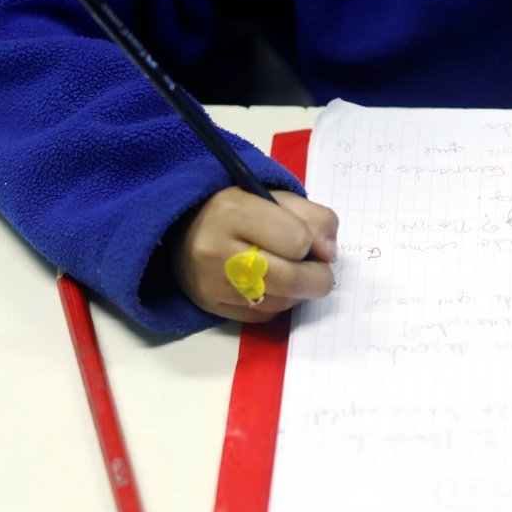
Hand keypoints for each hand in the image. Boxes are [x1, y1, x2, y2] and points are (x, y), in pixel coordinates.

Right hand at [172, 187, 339, 321]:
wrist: (182, 227)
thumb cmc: (237, 208)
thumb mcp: (275, 196)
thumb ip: (313, 217)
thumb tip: (330, 253)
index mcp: (233, 211)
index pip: (296, 240)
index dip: (313, 243)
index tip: (312, 242)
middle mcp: (216, 250)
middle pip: (289, 278)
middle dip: (317, 279)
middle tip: (321, 272)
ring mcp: (211, 283)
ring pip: (279, 302)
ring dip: (299, 293)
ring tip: (295, 274)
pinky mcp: (211, 306)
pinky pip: (263, 316)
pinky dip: (279, 304)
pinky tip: (274, 286)